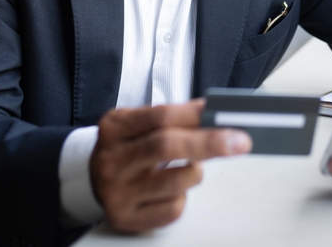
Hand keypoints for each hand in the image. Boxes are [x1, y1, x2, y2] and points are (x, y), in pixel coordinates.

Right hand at [90, 99, 251, 232]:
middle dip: (208, 143)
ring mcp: (117, 192)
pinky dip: (182, 197)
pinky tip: (172, 189)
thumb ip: (173, 116)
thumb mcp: (139, 122)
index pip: (162, 117)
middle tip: (238, 141)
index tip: (226, 116)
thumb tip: (215, 113)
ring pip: (176, 182)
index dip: (197, 116)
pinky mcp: (126, 218)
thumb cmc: (127, 146)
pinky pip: (172, 209)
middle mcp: (112, 160)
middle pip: (166, 146)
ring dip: (195, 173)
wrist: (92, 178)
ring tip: (190, 167)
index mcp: (115, 127)